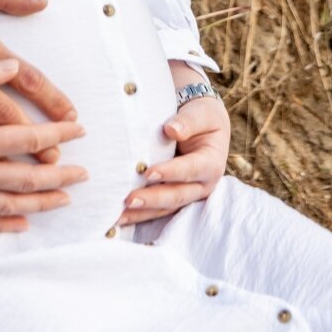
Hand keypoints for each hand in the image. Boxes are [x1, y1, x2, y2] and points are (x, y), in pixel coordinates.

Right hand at [0, 58, 87, 231]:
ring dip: (40, 202)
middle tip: (84, 173)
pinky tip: (22, 223)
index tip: (79, 130)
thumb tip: (13, 66)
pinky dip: (2, 223)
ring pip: (7, 204)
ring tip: (65, 198)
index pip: (26, 138)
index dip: (57, 134)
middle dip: (59, 175)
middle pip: (25, 178)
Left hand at [117, 76, 229, 227]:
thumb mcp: (202, 115)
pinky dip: (139, 215)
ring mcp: (187, 194)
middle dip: (153, 199)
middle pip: (177, 195)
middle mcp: (202, 184)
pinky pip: (156, 210)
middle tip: (130, 199)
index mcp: (211, 164)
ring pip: (165, 208)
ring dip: (142, 213)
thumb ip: (189, 122)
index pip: (191, 170)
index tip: (148, 173)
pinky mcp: (173, 198)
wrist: (203, 125)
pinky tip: (120, 217)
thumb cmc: (202, 118)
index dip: (171, 172)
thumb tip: (172, 130)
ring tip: (119, 215)